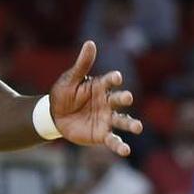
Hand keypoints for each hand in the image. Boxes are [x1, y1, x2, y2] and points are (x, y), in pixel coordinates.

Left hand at [50, 41, 143, 155]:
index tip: (115, 77)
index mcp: (100, 86)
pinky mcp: (102, 134)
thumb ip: (82, 64)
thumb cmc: (64, 93)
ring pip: (123, 121)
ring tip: (138, 127)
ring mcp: (107, 118)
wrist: (55, 115)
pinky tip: (126, 150)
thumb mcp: (70, 79)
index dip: (113, 79)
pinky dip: (120, 146)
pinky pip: (113, 140)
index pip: (109, 81)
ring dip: (131, 124)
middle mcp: (108, 102)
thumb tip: (90, 43)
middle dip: (124, 99)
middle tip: (127, 98)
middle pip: (119, 100)